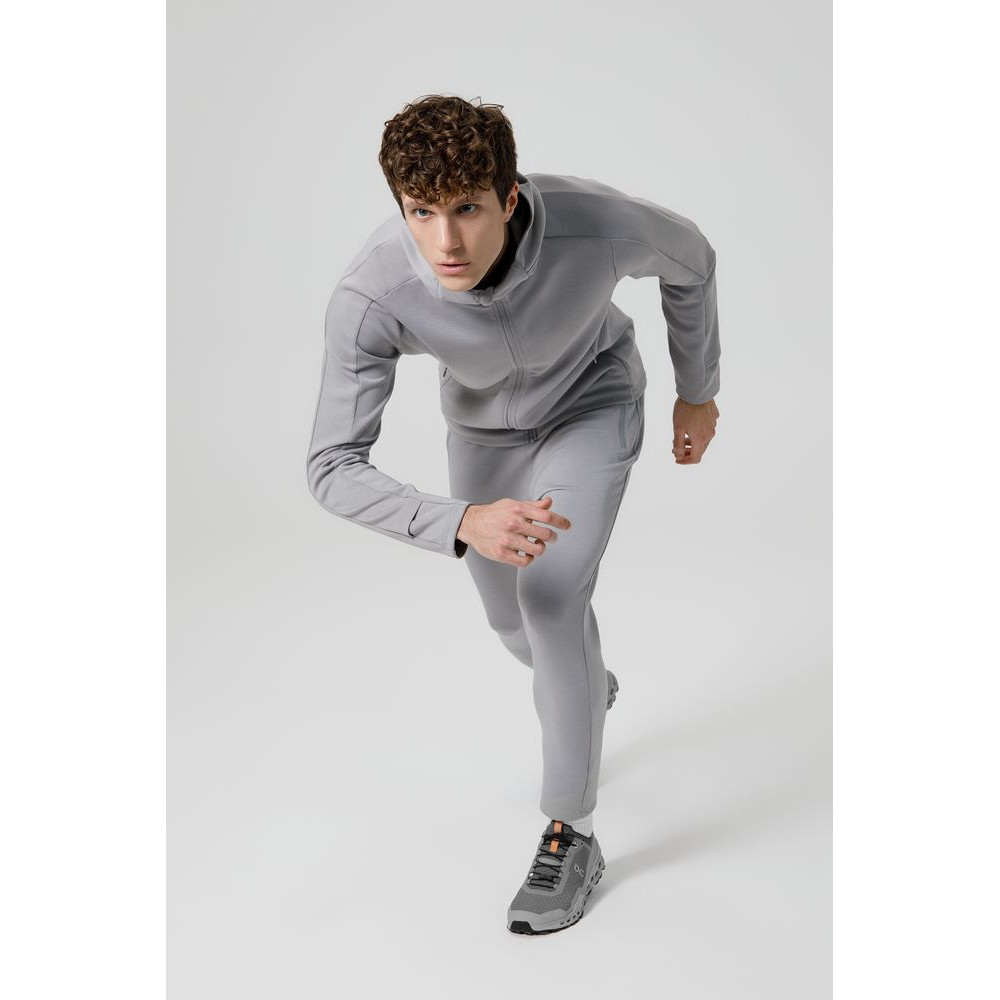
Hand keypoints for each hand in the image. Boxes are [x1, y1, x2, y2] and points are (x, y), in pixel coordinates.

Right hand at [457, 495, 571, 566]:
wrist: (471, 524)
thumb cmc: (495, 513)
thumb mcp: (513, 504)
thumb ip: (532, 506)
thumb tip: (550, 502)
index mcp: (518, 509)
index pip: (547, 516)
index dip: (561, 522)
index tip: (567, 526)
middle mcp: (513, 523)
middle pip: (545, 534)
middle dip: (552, 537)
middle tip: (551, 538)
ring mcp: (507, 540)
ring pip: (537, 550)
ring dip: (540, 548)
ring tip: (537, 545)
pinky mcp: (501, 553)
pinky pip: (525, 561)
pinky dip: (529, 558)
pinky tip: (526, 553)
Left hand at [673, 396, 719, 463]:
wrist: (696, 391)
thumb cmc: (684, 409)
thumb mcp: (677, 429)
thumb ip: (678, 445)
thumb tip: (678, 456)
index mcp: (701, 439)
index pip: (695, 458)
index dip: (685, 461)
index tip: (676, 459)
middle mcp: (710, 434)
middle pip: (700, 450)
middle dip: (687, 452)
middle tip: (675, 449)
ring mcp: (713, 426)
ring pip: (703, 440)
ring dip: (692, 443)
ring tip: (680, 438)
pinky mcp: (713, 418)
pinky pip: (706, 429)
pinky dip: (697, 433)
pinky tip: (689, 427)